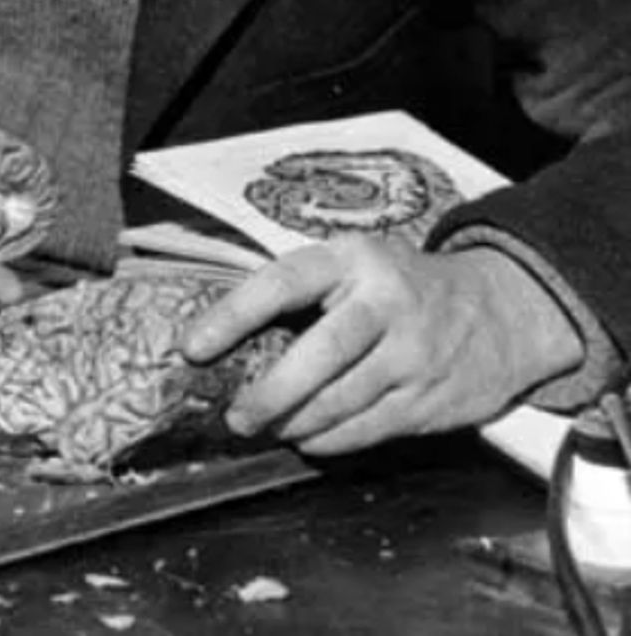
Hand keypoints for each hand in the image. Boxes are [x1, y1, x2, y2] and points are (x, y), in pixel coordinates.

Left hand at [182, 237, 583, 455]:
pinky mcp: (433, 396)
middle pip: (321, 353)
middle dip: (271, 392)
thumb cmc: (402, 285)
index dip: (234, 315)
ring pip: (345, 399)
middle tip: (236, 415)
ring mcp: (415, 353)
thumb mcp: (355, 263)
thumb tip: (226, 334)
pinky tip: (307, 439)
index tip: (194, 347)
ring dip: (296, 421)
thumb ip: (304, 290)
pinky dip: (333, 439)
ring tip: (265, 427)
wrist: (505, 309)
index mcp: (353, 260)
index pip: (283, 283)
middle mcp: (386, 303)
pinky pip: (372, 427)